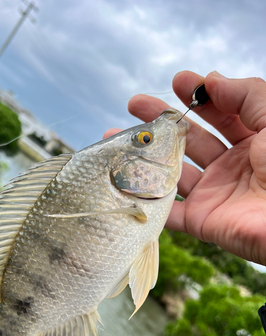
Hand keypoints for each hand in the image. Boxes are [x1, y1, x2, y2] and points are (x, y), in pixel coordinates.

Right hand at [104, 71, 265, 265]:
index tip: (178, 80)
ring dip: (145, 158)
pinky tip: (123, 181)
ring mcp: (213, 194)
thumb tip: (211, 79)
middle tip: (135, 104)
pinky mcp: (201, 221)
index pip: (220, 114)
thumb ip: (247, 95)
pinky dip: (147, 201)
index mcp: (252, 142)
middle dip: (162, 120)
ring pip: (172, 173)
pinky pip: (169, 212)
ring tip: (118, 141)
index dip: (199, 96)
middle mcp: (229, 167)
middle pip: (189, 140)